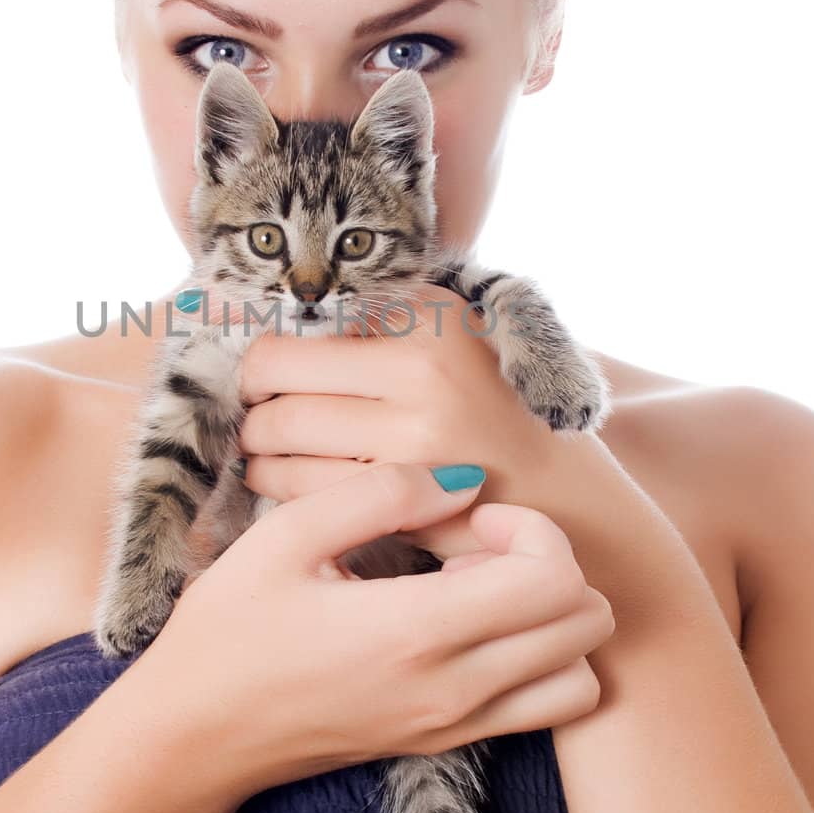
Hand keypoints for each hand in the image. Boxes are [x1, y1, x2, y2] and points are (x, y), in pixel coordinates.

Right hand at [135, 461, 614, 796]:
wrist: (194, 737)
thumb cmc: (228, 629)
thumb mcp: (286, 536)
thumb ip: (381, 492)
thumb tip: (464, 479)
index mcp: (414, 632)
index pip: (554, 580)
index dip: (533, 527)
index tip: (471, 514)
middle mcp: (453, 689)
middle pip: (586, 623)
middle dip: (553, 563)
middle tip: (480, 543)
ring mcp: (455, 725)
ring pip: (582, 675)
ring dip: (554, 619)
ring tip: (484, 588)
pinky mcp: (448, 744)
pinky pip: (547, 709)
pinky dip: (542, 662)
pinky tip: (474, 626)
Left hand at [233, 288, 604, 560]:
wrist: (562, 500)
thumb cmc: (493, 415)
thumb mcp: (456, 339)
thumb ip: (383, 320)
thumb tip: (281, 312)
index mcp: (430, 316)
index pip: (307, 316)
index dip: (274, 344)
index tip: (272, 366)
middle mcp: (422, 366)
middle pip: (275, 369)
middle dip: (251, 395)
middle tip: (255, 406)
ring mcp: (413, 434)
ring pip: (276, 430)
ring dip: (255, 442)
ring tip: (263, 445)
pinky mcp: (402, 495)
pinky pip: (297, 482)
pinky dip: (272, 481)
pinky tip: (280, 478)